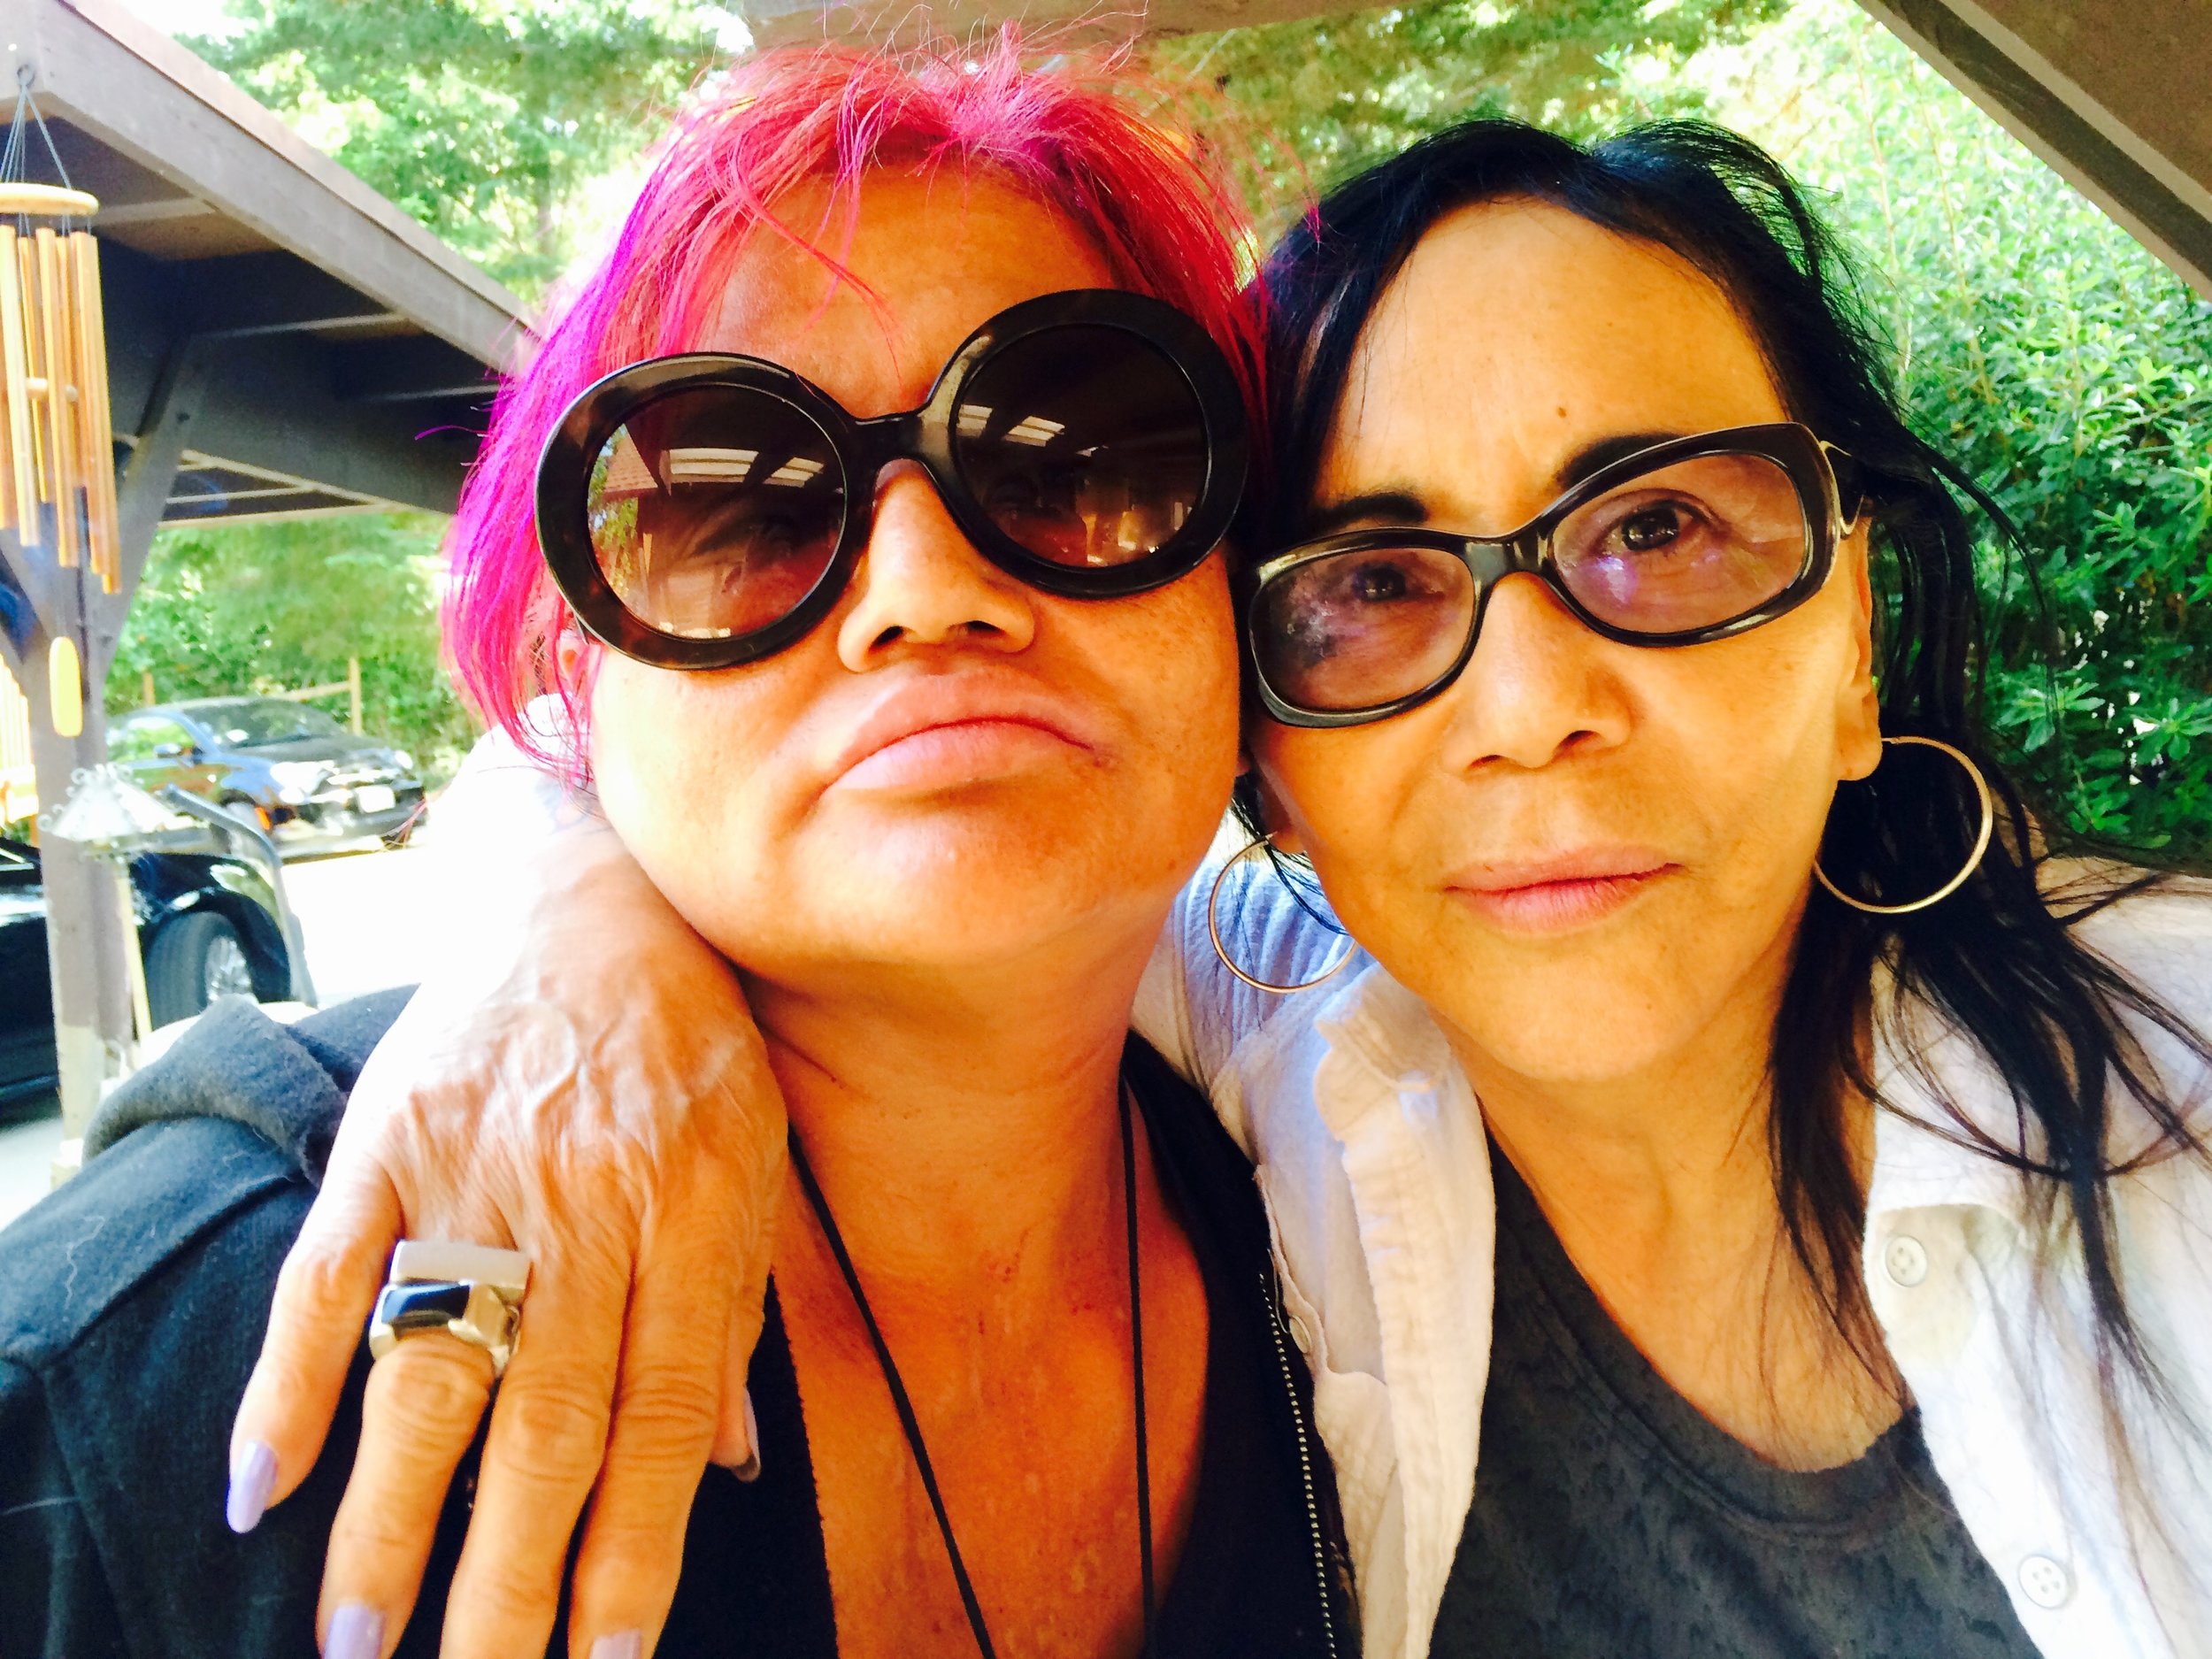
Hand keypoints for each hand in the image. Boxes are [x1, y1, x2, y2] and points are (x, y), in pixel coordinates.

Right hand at [227, 824, 787, 1658]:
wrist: (594, 888)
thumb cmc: (692, 1040)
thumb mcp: (755, 1161)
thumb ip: (737, 1310)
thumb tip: (729, 1466)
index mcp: (694, 1212)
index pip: (663, 1414)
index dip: (633, 1547)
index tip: (602, 1657)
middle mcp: (586, 1199)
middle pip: (544, 1418)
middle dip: (506, 1574)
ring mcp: (477, 1167)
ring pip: (428, 1365)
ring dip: (388, 1513)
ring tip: (358, 1636)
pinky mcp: (388, 1133)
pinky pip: (328, 1273)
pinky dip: (289, 1380)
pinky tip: (263, 1485)